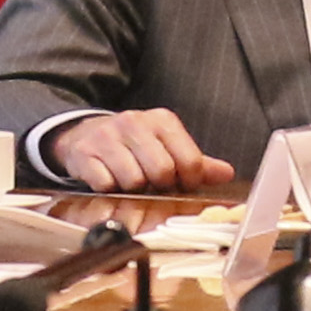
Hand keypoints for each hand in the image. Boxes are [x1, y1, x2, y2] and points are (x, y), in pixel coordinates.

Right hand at [47, 107, 233, 194]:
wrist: (84, 134)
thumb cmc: (134, 145)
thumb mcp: (167, 146)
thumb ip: (197, 162)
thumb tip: (227, 173)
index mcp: (162, 120)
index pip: (190, 160)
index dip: (189, 181)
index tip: (181, 185)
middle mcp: (134, 122)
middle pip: (162, 172)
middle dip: (160, 186)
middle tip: (154, 185)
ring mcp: (107, 137)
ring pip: (134, 181)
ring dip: (133, 190)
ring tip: (130, 181)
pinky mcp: (85, 153)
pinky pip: (106, 185)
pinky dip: (110, 190)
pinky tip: (109, 180)